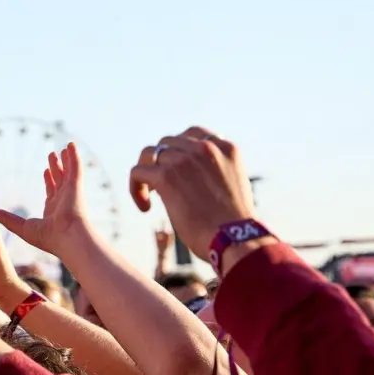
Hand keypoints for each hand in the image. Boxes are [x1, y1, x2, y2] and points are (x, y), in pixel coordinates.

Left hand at [0, 143, 95, 258]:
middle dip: (56, 168)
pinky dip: (74, 156)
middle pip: (60, 180)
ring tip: (65, 148)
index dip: (49, 181)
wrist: (68, 238)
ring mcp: (72, 192)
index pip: (51, 192)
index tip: (45, 171)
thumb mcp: (21, 227)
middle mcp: (64, 200)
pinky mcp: (77, 185)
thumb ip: (5, 218)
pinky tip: (71, 145)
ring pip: (69, 172)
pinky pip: (76, 167)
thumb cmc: (48, 238)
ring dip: (66, 160)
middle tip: (52, 155)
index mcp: (54, 211)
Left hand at [128, 128, 258, 262]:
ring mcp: (184, 160)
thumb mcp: (230, 185)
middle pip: (167, 143)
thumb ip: (211, 171)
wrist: (237, 241)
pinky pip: (137, 172)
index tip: (176, 168)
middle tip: (161, 186)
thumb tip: (184, 173)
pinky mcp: (166, 176)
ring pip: (149, 154)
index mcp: (226, 148)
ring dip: (147, 175)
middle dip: (162, 162)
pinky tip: (145, 207)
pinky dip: (136, 189)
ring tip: (152, 196)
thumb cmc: (234, 224)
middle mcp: (205, 148)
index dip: (179, 150)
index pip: (193, 134)